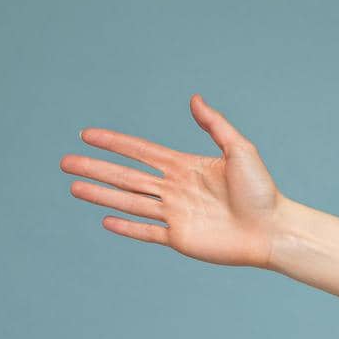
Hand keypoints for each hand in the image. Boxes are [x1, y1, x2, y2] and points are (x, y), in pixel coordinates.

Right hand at [62, 93, 282, 268]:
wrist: (274, 230)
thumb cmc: (262, 191)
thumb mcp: (240, 150)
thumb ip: (215, 126)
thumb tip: (194, 99)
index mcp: (185, 167)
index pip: (140, 152)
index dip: (114, 143)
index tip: (86, 135)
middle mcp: (176, 190)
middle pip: (127, 176)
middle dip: (95, 168)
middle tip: (64, 162)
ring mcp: (176, 215)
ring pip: (130, 201)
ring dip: (101, 194)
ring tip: (73, 186)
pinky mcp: (181, 239)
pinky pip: (147, 231)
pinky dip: (126, 227)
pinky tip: (104, 218)